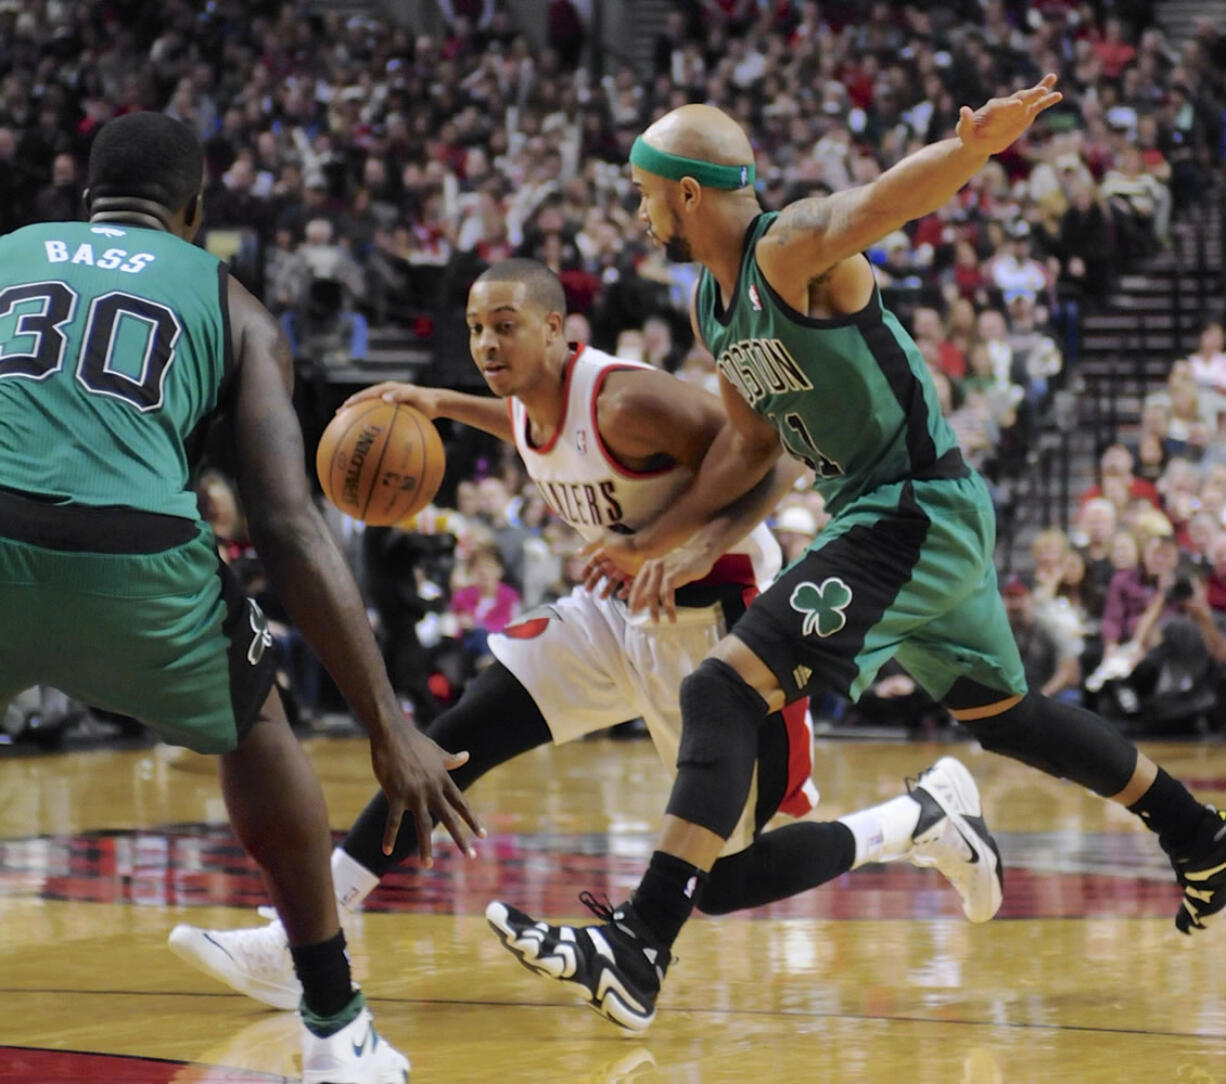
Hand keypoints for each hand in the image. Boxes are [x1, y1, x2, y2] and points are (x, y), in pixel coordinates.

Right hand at [340, 381, 440, 418]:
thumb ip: (400, 395)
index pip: (367, 394)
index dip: (355, 401)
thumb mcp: (414, 396)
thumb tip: (385, 398)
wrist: (437, 403)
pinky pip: (380, 419)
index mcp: (387, 389)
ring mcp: (388, 404)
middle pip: (364, 402)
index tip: (344, 407)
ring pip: (370, 410)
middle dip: (350, 408)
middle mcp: (385, 395)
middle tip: (338, 415)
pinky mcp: (393, 412)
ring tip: (346, 426)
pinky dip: (373, 425)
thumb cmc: (426, 401)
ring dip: (358, 417)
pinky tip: (369, 438)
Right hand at [369, 724, 483, 864]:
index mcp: (443, 779)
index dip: (472, 820)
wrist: (392, 733)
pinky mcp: (395, 794)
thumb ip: (451, 759)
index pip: (462, 804)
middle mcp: (432, 789)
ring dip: (425, 846)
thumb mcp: (437, 751)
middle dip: (460, 838)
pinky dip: (389, 836)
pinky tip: (387, 850)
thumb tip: (466, 756)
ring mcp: (414, 793)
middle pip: (449, 818)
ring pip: (423, 825)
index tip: (483, 835)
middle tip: (470, 855)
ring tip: (428, 864)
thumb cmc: (414, 742)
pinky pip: (393, 820)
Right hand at [580, 531, 645, 597]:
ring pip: (613, 581)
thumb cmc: (624, 544)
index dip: (587, 570)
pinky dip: (624, 591)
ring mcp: (625, 568)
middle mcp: (615, 560)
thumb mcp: (604, 541)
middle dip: (594, 582)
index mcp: (607, 552)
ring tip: (601, 598)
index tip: (581, 578)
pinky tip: (619, 595)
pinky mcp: (635, 574)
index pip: (594, 562)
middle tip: (588, 591)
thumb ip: (591, 546)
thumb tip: (578, 552)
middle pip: (602, 573)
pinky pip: (628, 585)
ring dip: (607, 589)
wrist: (645, 548)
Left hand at [626, 539, 718, 622]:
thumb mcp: (664, 574)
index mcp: (648, 566)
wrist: (700, 552)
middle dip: (640, 606)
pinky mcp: (674, 572)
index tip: (631, 613)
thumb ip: (653, 586)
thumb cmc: (683, 565)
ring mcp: (663, 569)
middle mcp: (653, 566)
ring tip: (657, 621)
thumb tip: (642, 604)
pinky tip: (670, 612)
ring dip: (654, 610)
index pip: (636, 585)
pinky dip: (668, 603)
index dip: (632, 600)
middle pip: (642, 590)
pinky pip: (667, 590)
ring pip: (653, 593)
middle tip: (638, 617)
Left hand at [956, 75, 1062, 156]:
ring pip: (1030, 98)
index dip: (1008, 105)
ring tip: (1052, 78)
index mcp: (992, 108)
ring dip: (1041, 90)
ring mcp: (1017, 109)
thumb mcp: (964, 131)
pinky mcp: (1025, 116)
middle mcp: (1007, 105)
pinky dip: (1046, 101)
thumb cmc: (970, 136)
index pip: (1001, 105)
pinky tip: (1058, 95)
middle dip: (1029, 94)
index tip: (1016, 105)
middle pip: (1019, 97)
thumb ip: (965, 121)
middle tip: (1040, 90)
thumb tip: (963, 109)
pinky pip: (1037, 107)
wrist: (979, 143)